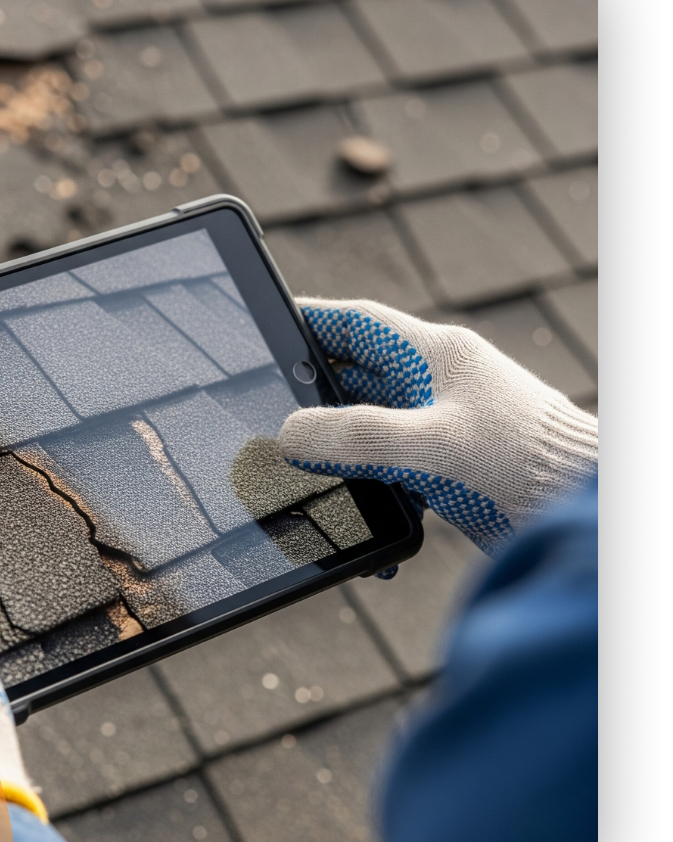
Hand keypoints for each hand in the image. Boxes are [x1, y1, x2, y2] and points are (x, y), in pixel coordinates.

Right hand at [279, 299, 597, 554]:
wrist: (575, 513)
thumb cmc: (524, 463)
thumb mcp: (430, 445)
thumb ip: (355, 435)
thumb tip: (290, 435)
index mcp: (433, 355)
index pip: (354, 323)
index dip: (307, 321)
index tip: (266, 328)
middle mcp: (433, 385)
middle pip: (352, 378)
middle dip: (311, 397)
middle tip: (268, 412)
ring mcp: (439, 426)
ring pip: (366, 427)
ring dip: (336, 451)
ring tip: (302, 472)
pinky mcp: (445, 468)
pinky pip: (388, 470)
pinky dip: (367, 491)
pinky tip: (360, 520)